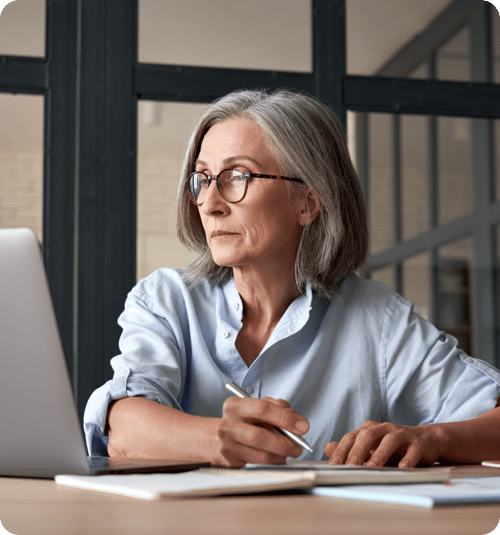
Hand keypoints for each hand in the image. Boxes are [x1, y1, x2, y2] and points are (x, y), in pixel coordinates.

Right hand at [217, 396, 308, 466]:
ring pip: (260, 456)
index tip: (303, 426)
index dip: (285, 418)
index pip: (262, 409)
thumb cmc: (245, 419)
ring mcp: (227, 445)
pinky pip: (258, 465)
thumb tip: (298, 422)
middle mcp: (228, 425)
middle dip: (284, 443)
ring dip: (281, 455)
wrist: (220, 436)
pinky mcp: (231, 462)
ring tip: (290, 452)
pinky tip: (278, 457)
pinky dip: (273, 462)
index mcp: (235, 406)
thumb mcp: (259, 405)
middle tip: (298, 446)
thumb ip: (278, 407)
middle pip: (259, 436)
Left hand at [324, 420, 445, 467]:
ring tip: (371, 468)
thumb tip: (327, 448)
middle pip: (367, 436)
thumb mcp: (371, 447)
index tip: (332, 466)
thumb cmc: (394, 447)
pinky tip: (403, 469)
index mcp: (369, 429)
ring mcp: (401, 434)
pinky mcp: (418, 443)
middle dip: (357, 452)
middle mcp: (383, 428)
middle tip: (349, 467)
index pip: (351, 438)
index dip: (341, 451)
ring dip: (379, 454)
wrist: (426, 440)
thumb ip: (350, 449)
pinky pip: (412, 450)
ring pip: (389, 441)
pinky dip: (407, 459)